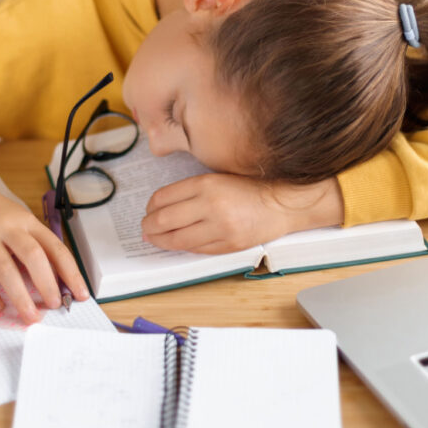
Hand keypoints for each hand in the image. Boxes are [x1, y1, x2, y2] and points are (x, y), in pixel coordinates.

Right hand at [0, 173, 88, 322]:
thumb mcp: (17, 219)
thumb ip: (32, 243)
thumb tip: (52, 280)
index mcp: (27, 221)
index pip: (55, 247)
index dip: (71, 272)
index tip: (81, 294)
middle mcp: (8, 226)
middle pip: (33, 256)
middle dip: (47, 284)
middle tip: (54, 306)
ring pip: (5, 268)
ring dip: (19, 295)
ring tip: (30, 316)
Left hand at [141, 173, 343, 253]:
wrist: (282, 203)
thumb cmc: (250, 188)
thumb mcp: (218, 178)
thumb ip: (191, 190)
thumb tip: (159, 207)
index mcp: (207, 184)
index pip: (163, 198)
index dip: (150, 207)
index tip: (148, 210)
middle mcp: (211, 205)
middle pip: (164, 220)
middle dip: (149, 226)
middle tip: (145, 227)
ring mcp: (220, 228)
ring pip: (177, 239)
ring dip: (160, 241)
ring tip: (154, 238)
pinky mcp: (229, 245)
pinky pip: (196, 249)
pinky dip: (182, 247)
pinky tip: (177, 243)